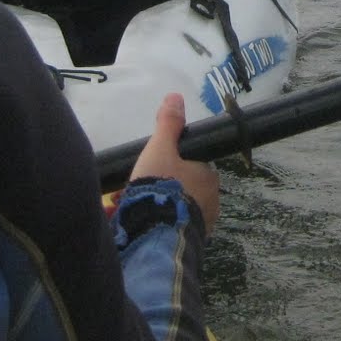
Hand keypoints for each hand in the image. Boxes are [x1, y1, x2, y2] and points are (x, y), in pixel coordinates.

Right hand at [129, 93, 219, 236]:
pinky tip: (137, 229)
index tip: (151, 173)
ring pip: (176, 210)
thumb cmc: (162, 187)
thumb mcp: (160, 149)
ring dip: (156, 210)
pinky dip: (157, 227)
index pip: (191, 166)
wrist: (157, 236)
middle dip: (160, 190)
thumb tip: (175, 96)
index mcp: (208, 177)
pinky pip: (172, 230)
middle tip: (134, 194)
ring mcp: (202, 225)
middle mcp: (211, 201)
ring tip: (128, 213)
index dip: (170, 167)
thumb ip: (167, 125)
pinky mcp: (189, 244)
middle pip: (182, 189)